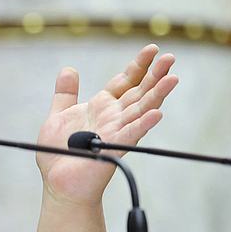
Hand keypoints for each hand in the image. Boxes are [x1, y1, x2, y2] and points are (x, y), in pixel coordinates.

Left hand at [37, 44, 177, 206]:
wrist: (58, 182)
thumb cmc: (58, 153)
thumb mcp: (58, 116)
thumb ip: (65, 94)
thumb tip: (68, 69)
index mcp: (102, 107)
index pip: (125, 82)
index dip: (138, 65)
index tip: (151, 49)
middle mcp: (114, 118)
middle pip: (139, 92)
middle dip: (154, 75)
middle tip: (170, 57)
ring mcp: (116, 132)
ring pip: (141, 110)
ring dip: (157, 94)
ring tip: (172, 78)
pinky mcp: (113, 148)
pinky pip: (131, 134)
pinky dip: (143, 124)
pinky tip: (157, 113)